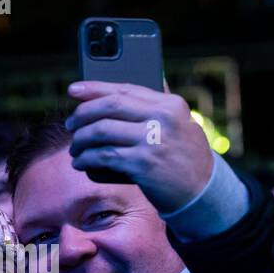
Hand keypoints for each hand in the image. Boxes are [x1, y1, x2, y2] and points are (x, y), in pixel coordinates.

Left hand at [65, 80, 214, 212]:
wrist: (202, 193)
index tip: (73, 89)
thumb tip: (142, 79)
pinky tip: (80, 162)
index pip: (125, 89)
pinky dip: (86, 158)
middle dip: (82, 114)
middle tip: (70, 124)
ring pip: (101, 131)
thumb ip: (161, 105)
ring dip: (80, 139)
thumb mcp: (182, 125)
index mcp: (170, 105)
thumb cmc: (185, 158)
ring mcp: (152, 141)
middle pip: (109, 106)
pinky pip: (103, 155)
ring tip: (74, 147)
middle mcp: (163, 118)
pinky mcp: (142, 164)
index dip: (95, 88)